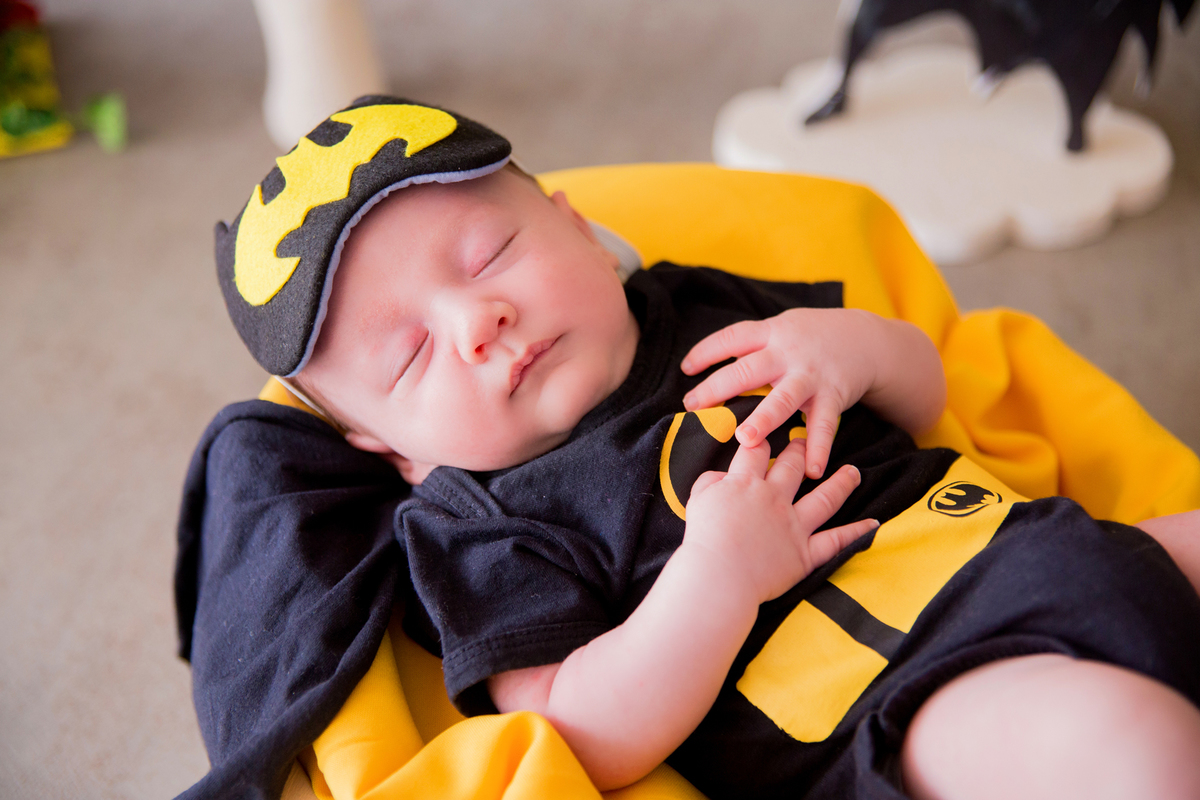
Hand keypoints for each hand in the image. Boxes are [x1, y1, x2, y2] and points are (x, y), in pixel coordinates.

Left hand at [681, 308, 880, 478]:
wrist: (866, 339)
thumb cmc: (812, 337)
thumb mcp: (782, 329)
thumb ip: (752, 346)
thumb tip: (708, 365)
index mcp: (772, 333)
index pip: (733, 337)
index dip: (707, 351)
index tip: (686, 369)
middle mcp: (789, 353)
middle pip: (749, 369)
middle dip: (719, 388)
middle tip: (693, 407)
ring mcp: (811, 375)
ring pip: (784, 398)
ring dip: (765, 419)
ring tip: (746, 439)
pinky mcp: (834, 395)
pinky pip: (825, 425)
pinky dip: (820, 448)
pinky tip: (813, 470)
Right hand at [682, 436, 877, 604]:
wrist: (719, 574)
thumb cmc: (703, 538)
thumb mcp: (698, 499)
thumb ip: (711, 481)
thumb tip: (723, 476)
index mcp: (746, 483)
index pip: (757, 451)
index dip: (761, 438)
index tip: (767, 429)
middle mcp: (775, 498)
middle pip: (793, 466)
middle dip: (801, 449)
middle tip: (807, 441)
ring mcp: (794, 525)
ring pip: (825, 497)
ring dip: (842, 482)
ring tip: (853, 472)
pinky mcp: (805, 553)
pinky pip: (836, 540)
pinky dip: (856, 532)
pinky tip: (873, 523)